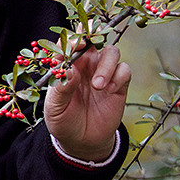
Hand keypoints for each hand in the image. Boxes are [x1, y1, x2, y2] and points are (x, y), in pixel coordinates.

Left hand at [44, 41, 130, 161]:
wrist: (81, 141)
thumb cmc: (63, 120)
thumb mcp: (55, 107)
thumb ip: (61, 88)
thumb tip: (68, 69)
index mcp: (66, 65)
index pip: (70, 43)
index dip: (74, 38)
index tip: (77, 42)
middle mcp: (85, 65)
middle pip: (94, 40)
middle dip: (94, 39)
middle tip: (88, 51)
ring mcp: (103, 73)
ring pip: (111, 52)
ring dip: (106, 65)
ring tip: (97, 86)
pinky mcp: (119, 85)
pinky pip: (125, 70)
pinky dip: (119, 76)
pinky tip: (109, 91)